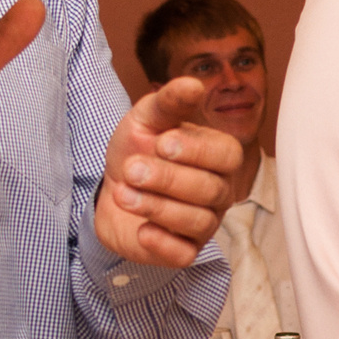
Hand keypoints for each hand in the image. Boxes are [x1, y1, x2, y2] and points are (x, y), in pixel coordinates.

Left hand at [93, 78, 243, 266]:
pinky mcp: (182, 250)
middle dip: (167, 179)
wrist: (111, 184)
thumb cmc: (138, 148)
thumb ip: (169, 102)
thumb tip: (193, 83)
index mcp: (218, 156)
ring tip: (124, 193)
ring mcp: (204, 223)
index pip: (227, 156)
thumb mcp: (146, 118)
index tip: (161, 142)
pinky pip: (184, 254)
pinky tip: (141, 228)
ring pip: (198, 222)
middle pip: (210, 190)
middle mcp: (219, 191)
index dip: (196, 151)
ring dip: (157, 206)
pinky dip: (161, 242)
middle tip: (132, 169)